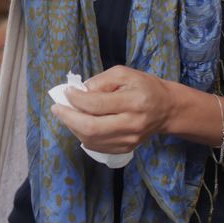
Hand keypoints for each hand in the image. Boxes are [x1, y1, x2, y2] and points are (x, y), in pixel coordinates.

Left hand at [51, 65, 172, 153]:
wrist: (166, 109)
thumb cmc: (144, 87)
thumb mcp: (124, 74)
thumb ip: (101, 81)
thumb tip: (79, 92)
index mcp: (134, 101)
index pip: (97, 104)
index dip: (76, 99)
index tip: (67, 92)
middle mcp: (132, 124)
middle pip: (91, 128)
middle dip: (68, 117)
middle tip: (57, 108)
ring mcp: (129, 140)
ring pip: (91, 140)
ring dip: (73, 127)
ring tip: (66, 115)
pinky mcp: (125, 149)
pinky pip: (97, 146)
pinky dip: (82, 136)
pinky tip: (79, 124)